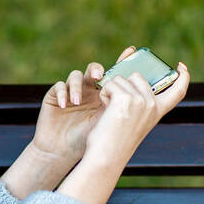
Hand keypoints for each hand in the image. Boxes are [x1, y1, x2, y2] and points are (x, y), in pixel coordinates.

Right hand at [32, 46, 138, 163]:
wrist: (64, 153)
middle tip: (98, 77)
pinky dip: (63, 93)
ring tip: (78, 101)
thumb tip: (147, 100)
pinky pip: (59, 86)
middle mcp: (88, 90)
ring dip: (77, 86)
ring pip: (76, 76)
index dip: (122, 60)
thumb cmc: (88, 140)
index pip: (114, 74)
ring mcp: (71, 92)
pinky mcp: (55, 96)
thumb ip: (124, 109)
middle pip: (94, 70)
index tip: (132, 50)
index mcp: (104, 95)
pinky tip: (67, 105)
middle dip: (96, 70)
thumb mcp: (110, 124)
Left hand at [84, 61, 189, 163]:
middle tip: (117, 106)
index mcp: (158, 111)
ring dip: (111, 90)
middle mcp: (152, 104)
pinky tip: (105, 108)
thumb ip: (140, 103)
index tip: (182, 66)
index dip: (183, 77)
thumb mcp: (135, 120)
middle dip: (123, 85)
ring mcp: (140, 101)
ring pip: (122, 78)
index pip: (178, 91)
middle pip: (137, 76)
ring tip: (110, 110)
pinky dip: (104, 93)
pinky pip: (110, 84)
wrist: (106, 157)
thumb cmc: (115, 142)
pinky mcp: (125, 99)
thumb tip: (133, 78)